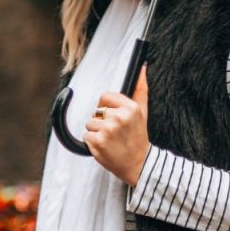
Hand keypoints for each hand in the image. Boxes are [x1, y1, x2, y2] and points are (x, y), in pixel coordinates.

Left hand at [83, 66, 149, 185]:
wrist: (139, 164)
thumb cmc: (139, 137)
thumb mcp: (143, 111)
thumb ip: (141, 88)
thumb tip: (143, 66)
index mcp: (130, 107)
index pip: (104, 97)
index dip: (106, 109)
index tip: (115, 119)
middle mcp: (119, 117)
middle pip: (96, 112)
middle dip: (102, 122)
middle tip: (116, 133)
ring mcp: (108, 130)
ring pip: (89, 124)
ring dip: (96, 133)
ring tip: (111, 141)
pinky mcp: (98, 142)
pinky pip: (86, 136)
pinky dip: (92, 143)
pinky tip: (105, 147)